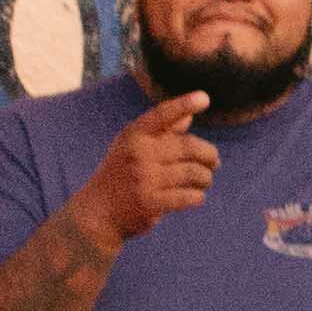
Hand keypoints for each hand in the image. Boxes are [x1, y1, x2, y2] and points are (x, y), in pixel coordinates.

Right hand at [72, 89, 218, 249]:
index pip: (162, 115)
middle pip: (190, 148)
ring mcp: (143, 178)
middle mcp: (138, 154)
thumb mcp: (131, 148)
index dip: (183, 104)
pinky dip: (197, 196)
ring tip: (204, 181)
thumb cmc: (120, 175)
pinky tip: (196, 196)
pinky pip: (188, 197)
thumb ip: (160, 132)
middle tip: (214, 163)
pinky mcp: (150, 203)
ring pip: (193, 173)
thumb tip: (188, 116)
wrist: (97, 212)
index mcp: (134, 135)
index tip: (204, 98)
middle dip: (209, 155)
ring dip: (205, 178)